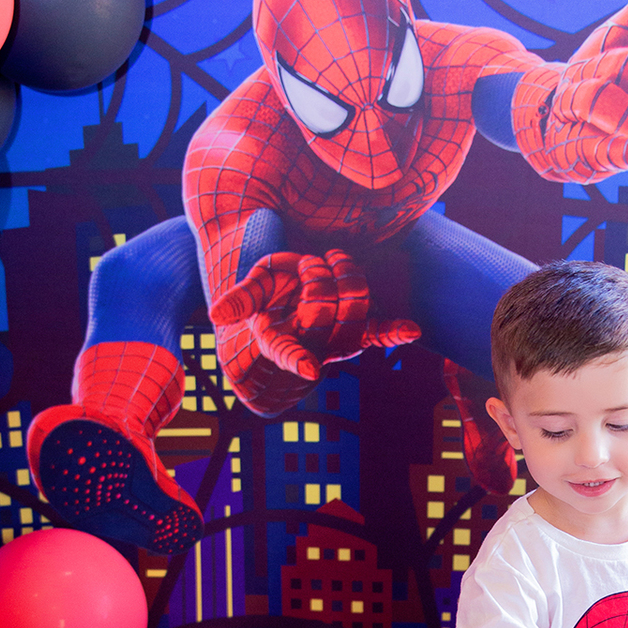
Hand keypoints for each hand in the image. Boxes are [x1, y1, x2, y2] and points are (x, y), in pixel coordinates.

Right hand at [210, 247, 420, 416]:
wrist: (290, 294)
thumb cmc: (269, 292)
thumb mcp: (251, 290)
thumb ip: (238, 299)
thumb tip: (215, 314)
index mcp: (280, 340)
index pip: (288, 353)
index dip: (298, 361)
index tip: (309, 368)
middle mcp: (312, 345)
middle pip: (326, 310)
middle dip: (319, 278)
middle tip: (310, 263)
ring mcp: (338, 340)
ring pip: (355, 308)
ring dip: (348, 276)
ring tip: (333, 260)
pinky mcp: (359, 332)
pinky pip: (378, 335)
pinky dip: (394, 332)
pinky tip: (412, 330)